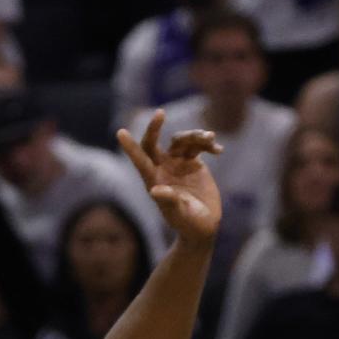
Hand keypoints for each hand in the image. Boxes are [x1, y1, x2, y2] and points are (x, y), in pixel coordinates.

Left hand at [118, 111, 221, 247]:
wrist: (204, 226)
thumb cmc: (188, 224)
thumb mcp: (180, 214)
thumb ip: (169, 201)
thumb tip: (155, 190)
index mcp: (154, 181)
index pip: (140, 160)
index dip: (130, 147)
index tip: (120, 132)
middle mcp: (163, 169)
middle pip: (154, 143)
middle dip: (155, 128)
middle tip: (160, 113)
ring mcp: (178, 164)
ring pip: (181, 140)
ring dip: (194, 135)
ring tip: (210, 139)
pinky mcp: (193, 162)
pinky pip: (198, 145)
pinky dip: (208, 144)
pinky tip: (219, 150)